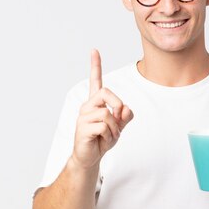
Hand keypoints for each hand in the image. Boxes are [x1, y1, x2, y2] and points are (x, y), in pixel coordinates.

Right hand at [71, 49, 133, 168]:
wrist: (90, 157)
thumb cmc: (102, 139)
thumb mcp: (119, 127)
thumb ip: (125, 116)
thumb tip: (126, 109)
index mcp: (95, 103)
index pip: (95, 80)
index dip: (95, 65)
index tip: (94, 50)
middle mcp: (87, 106)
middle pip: (106, 92)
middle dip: (117, 105)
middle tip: (118, 119)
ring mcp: (83, 117)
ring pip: (107, 113)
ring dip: (114, 128)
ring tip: (109, 135)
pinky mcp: (83, 128)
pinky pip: (104, 126)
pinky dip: (109, 135)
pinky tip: (103, 140)